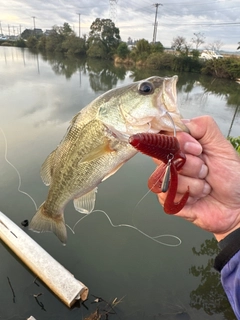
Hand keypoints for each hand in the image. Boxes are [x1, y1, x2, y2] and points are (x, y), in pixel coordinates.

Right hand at [156, 116, 239, 240]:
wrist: (237, 205)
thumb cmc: (230, 177)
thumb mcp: (222, 146)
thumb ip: (204, 127)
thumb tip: (182, 122)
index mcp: (182, 147)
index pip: (164, 135)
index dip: (179, 142)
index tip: (197, 148)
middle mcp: (172, 162)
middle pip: (163, 156)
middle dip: (191, 164)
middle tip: (205, 169)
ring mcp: (168, 181)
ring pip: (167, 176)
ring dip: (193, 183)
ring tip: (204, 186)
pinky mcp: (168, 199)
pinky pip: (167, 194)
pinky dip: (188, 196)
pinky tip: (197, 197)